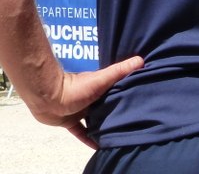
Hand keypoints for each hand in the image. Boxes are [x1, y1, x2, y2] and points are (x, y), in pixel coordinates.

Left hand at [27, 55, 143, 147]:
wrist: (48, 99)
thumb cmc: (77, 87)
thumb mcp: (102, 78)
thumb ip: (119, 71)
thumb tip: (141, 60)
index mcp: (100, 87)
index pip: (117, 90)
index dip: (128, 93)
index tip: (142, 98)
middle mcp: (92, 99)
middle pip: (107, 106)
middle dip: (116, 111)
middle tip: (132, 119)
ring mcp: (81, 111)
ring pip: (95, 119)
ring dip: (103, 125)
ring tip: (117, 133)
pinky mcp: (70, 121)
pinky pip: (81, 132)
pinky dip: (88, 139)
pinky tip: (97, 147)